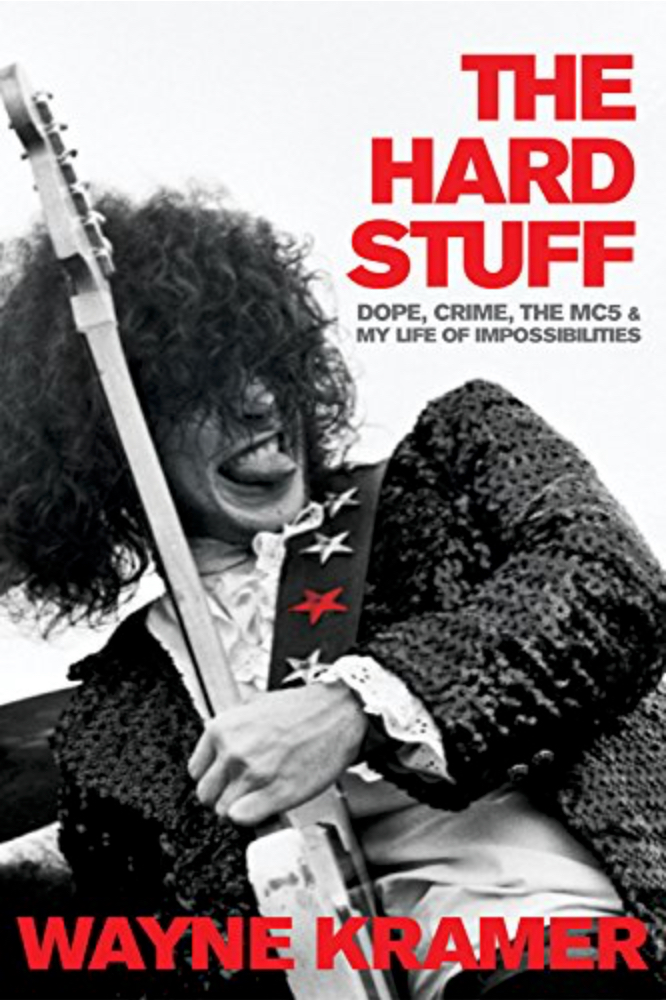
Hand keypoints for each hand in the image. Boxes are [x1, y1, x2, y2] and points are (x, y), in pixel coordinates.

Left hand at [188, 682, 368, 825]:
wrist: (338, 712)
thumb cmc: (302, 708)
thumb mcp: (253, 706)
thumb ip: (230, 730)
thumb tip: (219, 751)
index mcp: (223, 729)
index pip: (196, 771)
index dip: (212, 777)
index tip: (223, 779)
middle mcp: (233, 752)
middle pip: (206, 795)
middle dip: (222, 795)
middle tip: (241, 790)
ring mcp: (254, 774)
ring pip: (224, 811)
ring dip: (239, 807)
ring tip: (258, 795)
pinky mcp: (276, 793)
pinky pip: (243, 819)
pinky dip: (252, 817)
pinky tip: (265, 803)